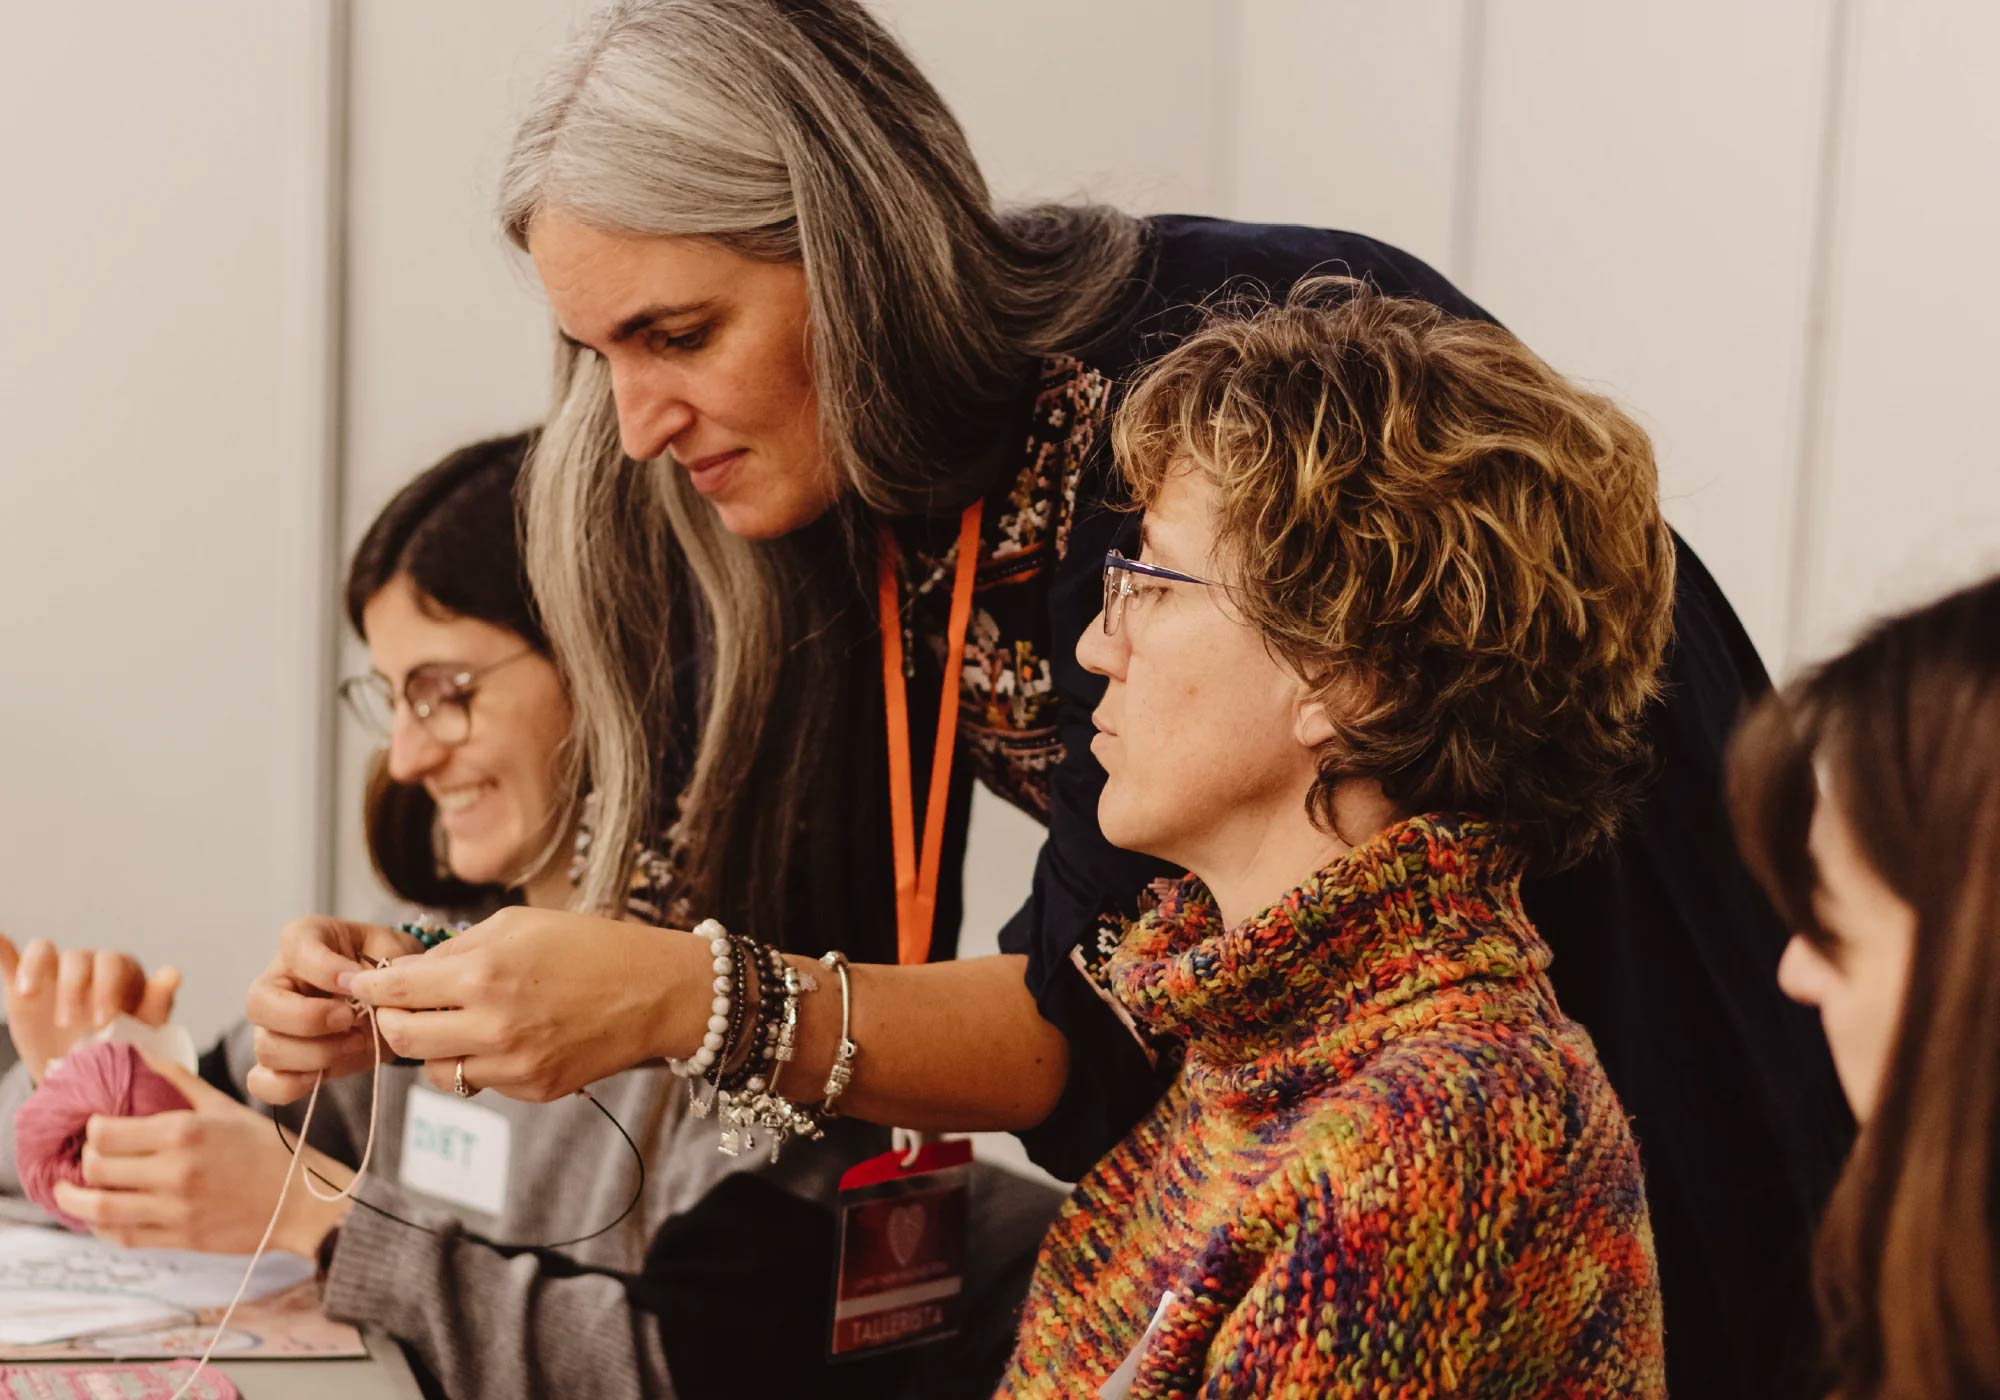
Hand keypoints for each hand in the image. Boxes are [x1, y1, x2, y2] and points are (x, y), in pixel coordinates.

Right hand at [0, 933, 179, 1081]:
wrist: (86, 1074)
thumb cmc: (123, 1047)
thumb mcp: (143, 1031)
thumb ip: (157, 1002)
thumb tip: (173, 972)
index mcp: (121, 971)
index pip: (112, 964)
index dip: (107, 988)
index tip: (103, 1021)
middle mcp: (88, 965)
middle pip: (78, 958)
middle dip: (74, 988)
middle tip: (70, 1024)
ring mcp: (54, 973)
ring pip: (44, 951)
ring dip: (36, 967)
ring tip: (30, 993)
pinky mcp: (22, 986)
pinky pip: (11, 958)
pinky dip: (1, 947)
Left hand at [51, 1054, 352, 1258]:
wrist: (300, 1201)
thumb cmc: (265, 1148)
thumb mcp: (224, 1106)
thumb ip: (178, 1080)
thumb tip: (140, 1054)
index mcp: (185, 1132)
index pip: (106, 1132)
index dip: (91, 1128)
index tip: (95, 1126)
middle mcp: (176, 1171)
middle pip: (97, 1168)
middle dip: (82, 1161)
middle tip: (85, 1157)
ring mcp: (176, 1209)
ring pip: (100, 1208)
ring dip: (73, 1201)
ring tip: (67, 1192)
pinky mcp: (180, 1239)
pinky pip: (123, 1236)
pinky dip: (100, 1226)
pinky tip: (98, 1216)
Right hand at [243, 917, 417, 1104]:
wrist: (397, 996)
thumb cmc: (388, 965)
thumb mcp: (393, 951)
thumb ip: (382, 966)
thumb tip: (360, 990)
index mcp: (304, 940)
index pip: (294, 946)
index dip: (323, 968)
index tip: (355, 981)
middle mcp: (278, 981)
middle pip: (260, 1003)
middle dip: (308, 1018)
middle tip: (349, 1019)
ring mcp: (273, 1024)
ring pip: (266, 1047)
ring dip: (314, 1054)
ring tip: (355, 1043)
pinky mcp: (281, 1061)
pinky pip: (261, 1082)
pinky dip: (290, 1085)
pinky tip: (321, 1075)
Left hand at [348, 905, 709, 1101]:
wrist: (656, 991)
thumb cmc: (590, 945)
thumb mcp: (518, 925)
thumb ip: (456, 950)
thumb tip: (406, 973)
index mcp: (484, 974)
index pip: (396, 991)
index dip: (370, 987)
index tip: (361, 984)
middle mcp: (492, 1025)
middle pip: (402, 1038)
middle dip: (392, 1020)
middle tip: (402, 1007)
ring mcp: (513, 1064)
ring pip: (435, 1071)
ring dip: (434, 1047)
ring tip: (459, 1023)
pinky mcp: (533, 1089)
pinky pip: (480, 1082)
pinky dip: (479, 1061)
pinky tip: (505, 1036)